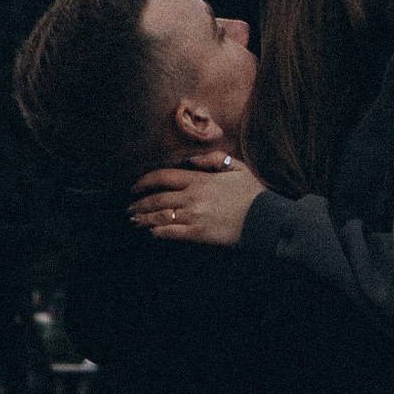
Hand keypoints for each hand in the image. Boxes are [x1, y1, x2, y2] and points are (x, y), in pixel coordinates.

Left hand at [130, 158, 263, 246]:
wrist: (264, 218)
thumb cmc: (252, 194)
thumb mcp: (236, 168)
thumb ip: (213, 160)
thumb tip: (191, 160)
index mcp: (200, 180)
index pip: (164, 177)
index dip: (145, 181)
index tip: (135, 186)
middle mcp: (193, 197)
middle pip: (157, 198)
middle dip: (140, 204)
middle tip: (130, 208)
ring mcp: (194, 216)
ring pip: (160, 216)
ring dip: (144, 218)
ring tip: (135, 221)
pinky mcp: (199, 233)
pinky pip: (171, 233)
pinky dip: (159, 232)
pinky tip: (153, 232)